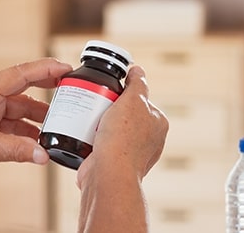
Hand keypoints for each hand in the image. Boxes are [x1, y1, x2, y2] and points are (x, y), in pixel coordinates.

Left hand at [0, 58, 72, 187]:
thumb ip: (18, 150)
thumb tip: (44, 155)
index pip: (22, 73)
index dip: (47, 70)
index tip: (67, 68)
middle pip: (23, 88)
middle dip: (46, 91)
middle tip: (70, 91)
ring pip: (18, 107)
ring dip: (36, 117)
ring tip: (57, 127)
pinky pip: (10, 120)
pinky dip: (24, 129)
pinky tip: (37, 141)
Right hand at [77, 65, 167, 187]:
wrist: (107, 174)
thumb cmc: (123, 139)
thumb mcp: (133, 101)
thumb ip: (137, 83)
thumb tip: (138, 70)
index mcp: (158, 124)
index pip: (141, 100)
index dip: (124, 93)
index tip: (110, 92)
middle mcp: (148, 139)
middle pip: (124, 113)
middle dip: (108, 108)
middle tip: (96, 104)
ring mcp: (130, 152)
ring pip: (110, 128)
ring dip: (98, 123)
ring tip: (88, 119)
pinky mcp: (112, 161)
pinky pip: (99, 143)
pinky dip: (91, 138)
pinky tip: (84, 134)